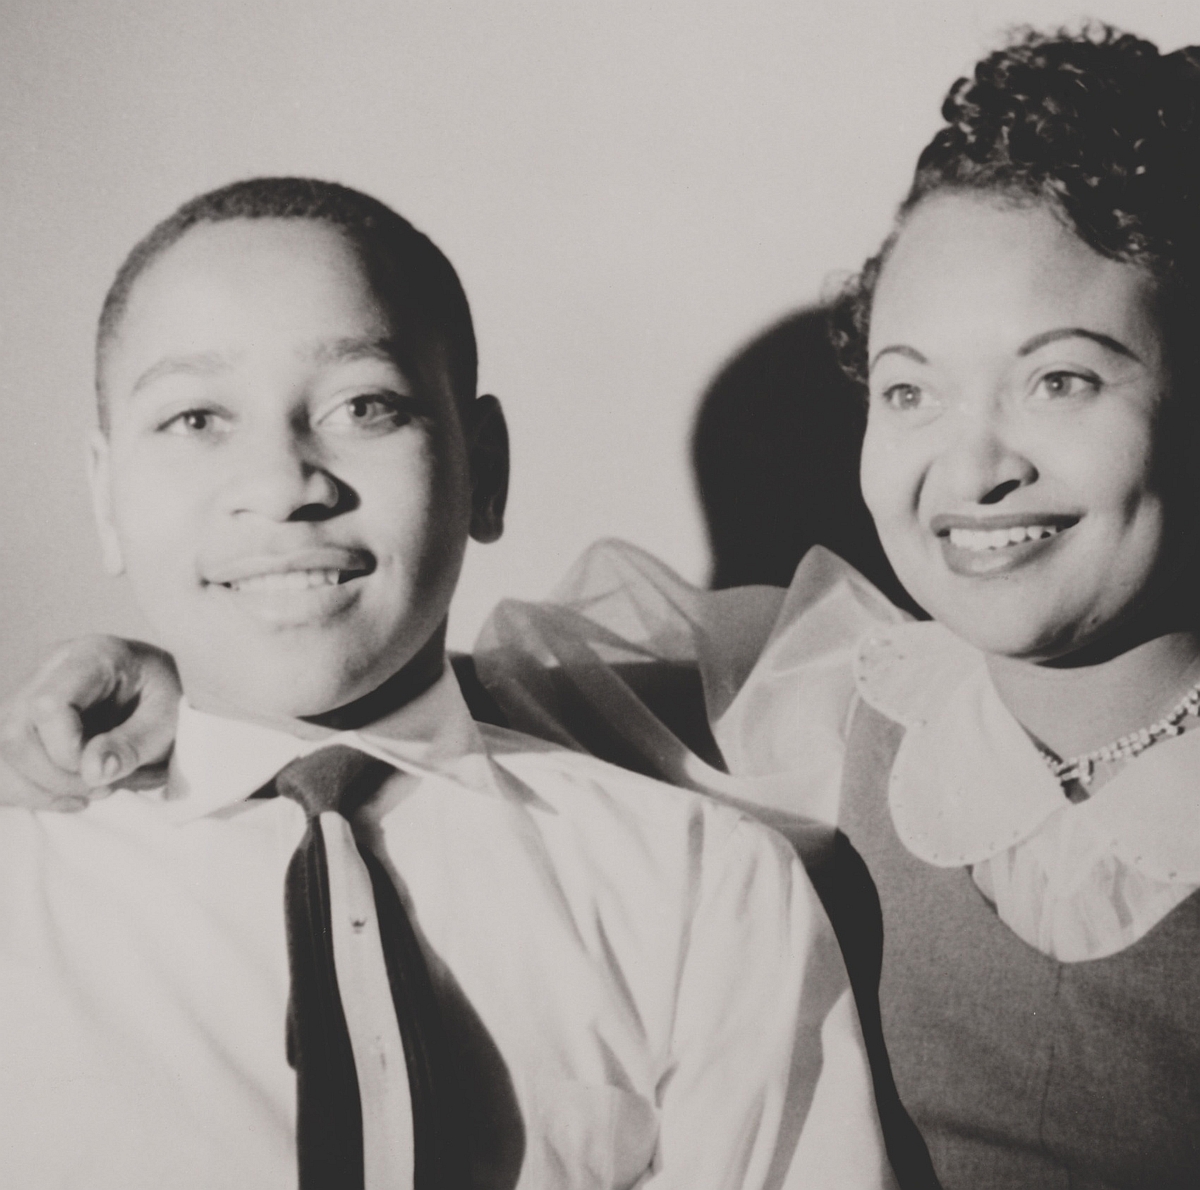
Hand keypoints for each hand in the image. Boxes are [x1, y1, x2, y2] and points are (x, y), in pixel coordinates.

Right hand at [0, 636, 180, 810]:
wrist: (161, 687)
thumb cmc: (166, 697)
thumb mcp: (168, 720)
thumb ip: (133, 744)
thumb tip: (92, 772)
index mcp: (92, 655)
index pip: (48, 703)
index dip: (64, 748)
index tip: (100, 771)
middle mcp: (51, 666)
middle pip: (15, 730)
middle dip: (54, 776)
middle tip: (103, 789)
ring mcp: (29, 689)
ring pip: (2, 748)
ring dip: (41, 787)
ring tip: (93, 792)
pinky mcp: (21, 716)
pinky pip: (2, 760)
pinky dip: (28, 789)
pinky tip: (69, 798)